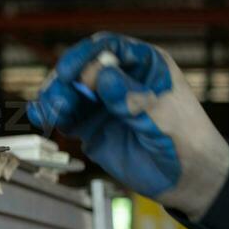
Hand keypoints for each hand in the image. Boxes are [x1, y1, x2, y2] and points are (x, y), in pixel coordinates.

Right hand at [27, 32, 228, 217]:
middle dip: (64, 80)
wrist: (188, 180)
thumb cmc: (187, 143)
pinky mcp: (89, 124)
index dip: (86, 56)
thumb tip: (103, 74)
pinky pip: (64, 114)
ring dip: (54, 97)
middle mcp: (119, 78)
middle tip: (59, 101)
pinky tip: (41, 117)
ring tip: (51, 112)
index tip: (69, 72)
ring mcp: (101, 101)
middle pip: (81, 67)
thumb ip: (132, 98)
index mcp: (144, 66)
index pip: (109, 48)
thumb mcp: (164, 119)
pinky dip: (50, 114)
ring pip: (68, 89)